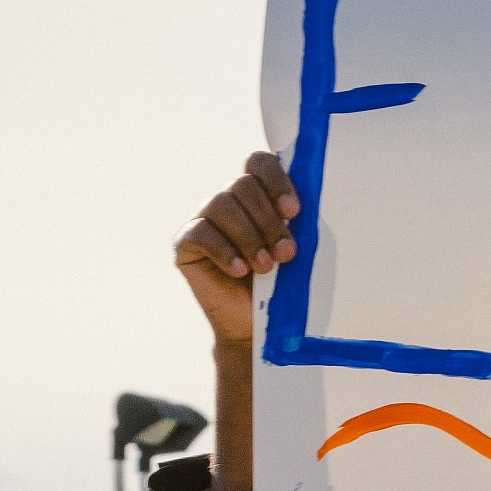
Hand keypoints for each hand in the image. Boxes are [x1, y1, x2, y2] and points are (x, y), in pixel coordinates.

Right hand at [174, 151, 299, 344]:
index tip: (294, 210)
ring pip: (222, 205)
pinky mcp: (185, 242)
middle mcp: (228, 200)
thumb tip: (305, 209)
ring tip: (266, 267)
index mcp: (257, 195)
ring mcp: (203, 218)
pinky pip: (201, 233)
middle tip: (287, 253)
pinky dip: (224, 250)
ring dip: (249, 237)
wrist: (255, 327)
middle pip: (243, 185)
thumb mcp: (295, 251)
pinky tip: (240, 270)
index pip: (260, 164)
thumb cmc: (281, 286)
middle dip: (268, 220)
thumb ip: (298, 225)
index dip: (276, 180)